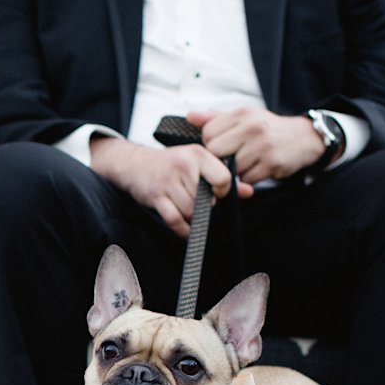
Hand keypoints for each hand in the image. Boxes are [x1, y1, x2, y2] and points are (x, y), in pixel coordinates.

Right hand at [89, 137, 253, 238]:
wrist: (135, 164)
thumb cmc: (171, 164)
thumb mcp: (197, 162)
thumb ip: (223, 176)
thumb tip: (248, 192)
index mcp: (197, 154)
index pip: (223, 178)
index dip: (222, 190)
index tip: (215, 192)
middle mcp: (183, 165)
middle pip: (206, 199)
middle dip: (203, 205)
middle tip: (197, 201)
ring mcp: (168, 181)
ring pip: (191, 211)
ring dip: (192, 217)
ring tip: (187, 209)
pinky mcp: (156, 196)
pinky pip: (175, 220)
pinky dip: (183, 230)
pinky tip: (186, 229)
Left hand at [192, 108, 327, 183]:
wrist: (303, 138)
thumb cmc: (267, 129)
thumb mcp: (243, 116)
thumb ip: (215, 118)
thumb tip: (189, 116)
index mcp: (242, 114)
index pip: (208, 133)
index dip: (210, 144)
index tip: (221, 146)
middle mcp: (252, 128)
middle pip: (216, 151)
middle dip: (219, 159)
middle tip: (230, 158)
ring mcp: (262, 146)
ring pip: (231, 168)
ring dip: (234, 171)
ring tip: (245, 163)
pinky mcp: (271, 164)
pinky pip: (247, 179)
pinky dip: (248, 179)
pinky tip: (256, 169)